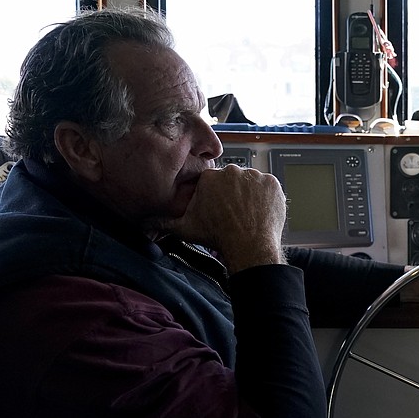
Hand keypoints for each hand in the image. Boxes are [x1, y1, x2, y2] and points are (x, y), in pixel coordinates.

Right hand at [163, 165, 286, 271]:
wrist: (248, 246)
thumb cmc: (218, 236)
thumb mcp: (185, 229)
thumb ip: (164, 223)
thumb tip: (146, 223)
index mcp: (210, 177)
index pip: (213, 182)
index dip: (216, 196)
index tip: (219, 208)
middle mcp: (232, 172)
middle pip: (232, 180)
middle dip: (232, 193)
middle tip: (234, 213)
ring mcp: (254, 176)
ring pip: (251, 182)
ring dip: (250, 194)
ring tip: (247, 214)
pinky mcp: (272, 182)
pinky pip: (268, 186)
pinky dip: (266, 196)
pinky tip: (259, 211)